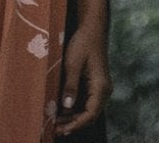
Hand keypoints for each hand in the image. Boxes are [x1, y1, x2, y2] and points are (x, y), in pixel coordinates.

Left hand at [54, 19, 110, 134]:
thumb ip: (71, 86)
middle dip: (73, 124)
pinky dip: (75, 110)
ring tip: (55, 122)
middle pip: (90, 115)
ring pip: (88, 111)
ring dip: (73, 118)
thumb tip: (66, 107)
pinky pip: (86, 103)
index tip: (60, 129)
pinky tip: (61, 111)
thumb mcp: (73, 64)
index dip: (76, 124)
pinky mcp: (95, 86)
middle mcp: (104, 90)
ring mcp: (100, 89)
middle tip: (54, 128)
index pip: (90, 113)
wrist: (91, 30)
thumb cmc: (83, 44)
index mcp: (101, 86)